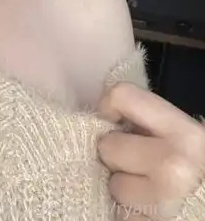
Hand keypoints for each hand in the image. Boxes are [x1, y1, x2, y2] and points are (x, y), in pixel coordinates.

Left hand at [97, 82, 204, 219]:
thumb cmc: (201, 171)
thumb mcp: (186, 139)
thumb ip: (152, 123)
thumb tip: (109, 116)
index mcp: (185, 135)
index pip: (123, 96)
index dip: (110, 106)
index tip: (114, 119)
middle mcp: (174, 167)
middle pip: (108, 145)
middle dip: (117, 155)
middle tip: (138, 162)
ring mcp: (162, 203)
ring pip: (113, 185)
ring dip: (123, 188)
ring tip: (147, 190)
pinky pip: (120, 215)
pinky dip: (128, 214)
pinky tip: (148, 209)